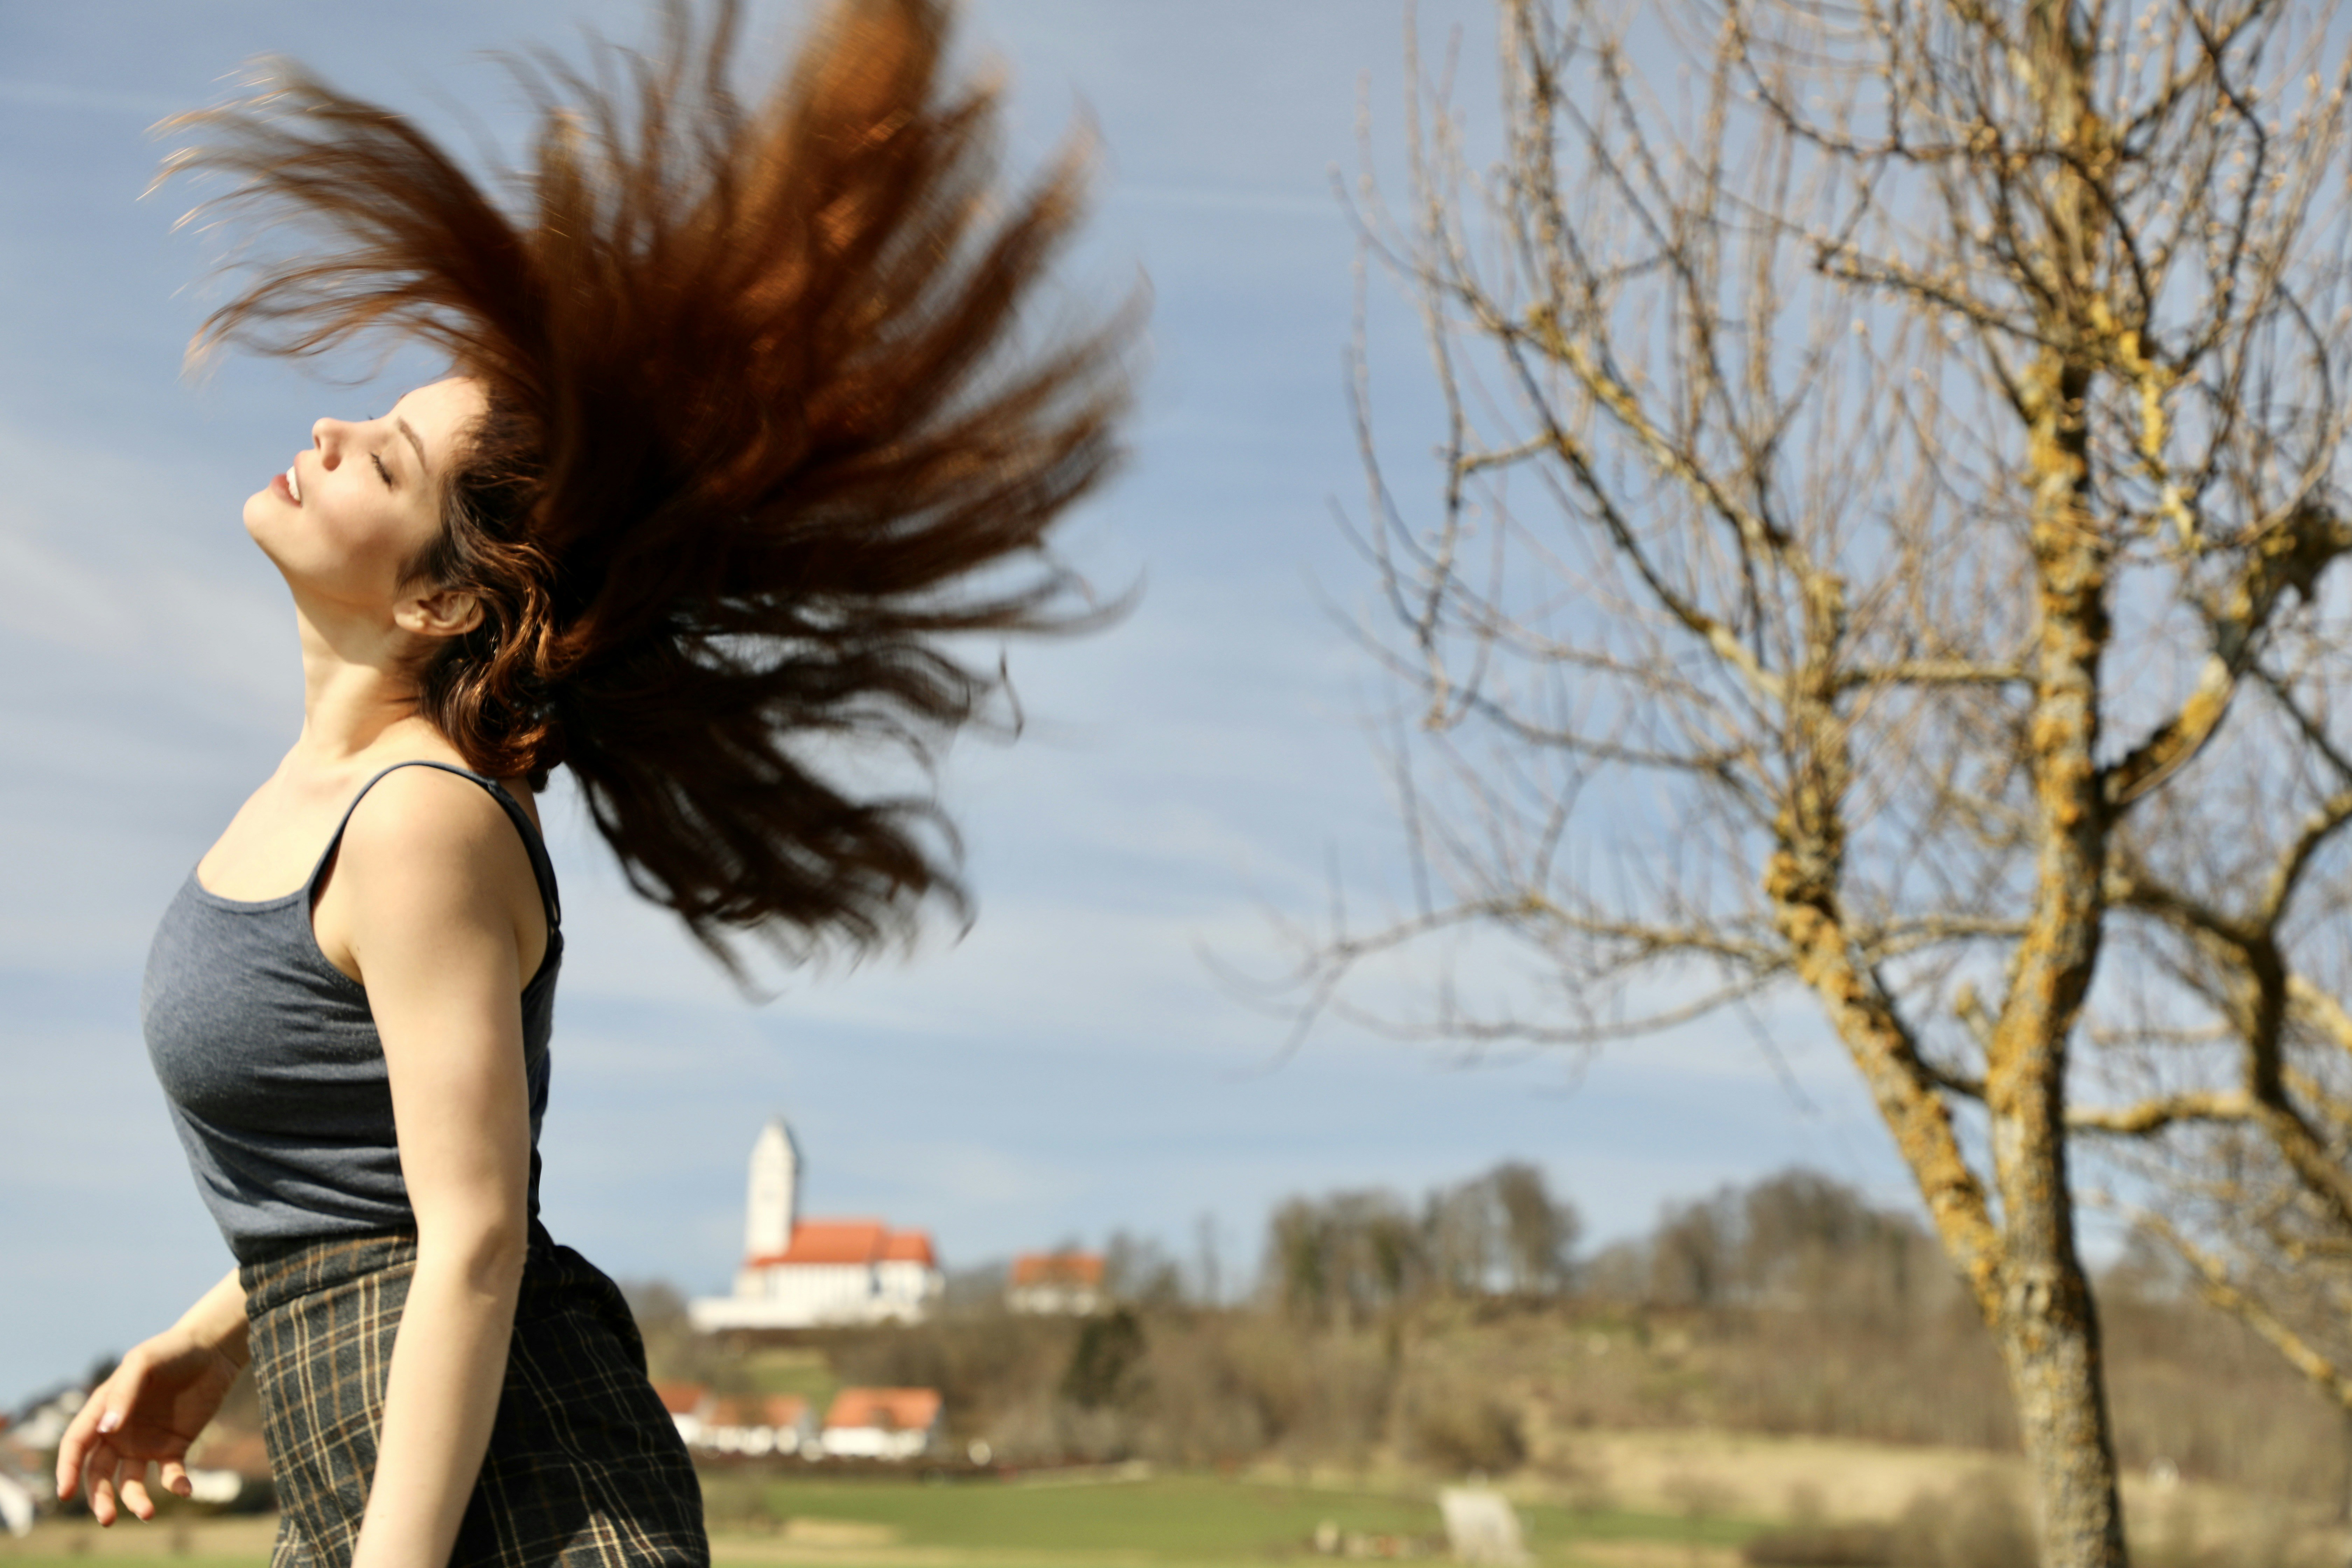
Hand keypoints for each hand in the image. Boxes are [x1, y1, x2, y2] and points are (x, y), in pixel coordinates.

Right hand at [54, 1327, 242, 1524]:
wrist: (213, 1350)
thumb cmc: (171, 1350)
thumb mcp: (142, 1363)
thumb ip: (123, 1394)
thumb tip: (106, 1430)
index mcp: (102, 1412)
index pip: (77, 1446)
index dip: (68, 1470)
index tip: (65, 1493)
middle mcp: (119, 1433)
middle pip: (99, 1473)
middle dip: (100, 1498)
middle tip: (108, 1519)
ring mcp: (146, 1442)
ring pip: (130, 1481)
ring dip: (135, 1499)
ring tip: (148, 1513)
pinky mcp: (174, 1446)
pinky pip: (170, 1473)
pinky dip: (175, 1484)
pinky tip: (185, 1489)